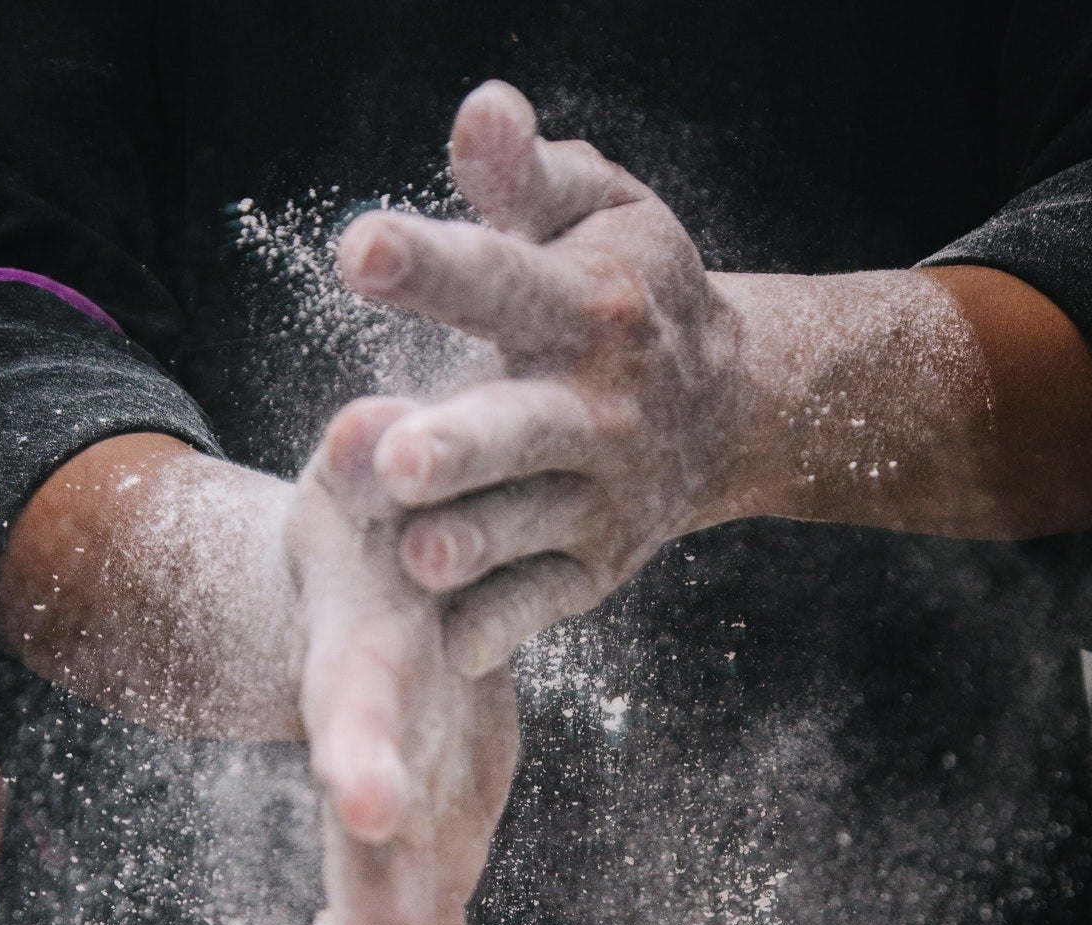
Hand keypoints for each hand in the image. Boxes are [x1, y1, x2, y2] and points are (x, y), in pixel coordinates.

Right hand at [288, 399, 517, 924]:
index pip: (360, 719)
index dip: (363, 756)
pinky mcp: (424, 858)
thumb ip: (368, 463)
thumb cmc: (377, 534)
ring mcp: (394, 831)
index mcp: (365, 678)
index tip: (374, 808)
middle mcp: (370, 772)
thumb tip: (371, 421)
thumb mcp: (367, 490)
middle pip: (367, 877)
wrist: (364, 595)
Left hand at [333, 81, 743, 674]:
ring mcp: (601, 495)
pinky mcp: (596, 566)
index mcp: (587, 306)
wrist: (733, 405)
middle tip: (396, 458)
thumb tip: (480, 110)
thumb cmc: (630, 290)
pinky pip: (544, 601)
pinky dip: (502, 625)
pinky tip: (451, 647)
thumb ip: (526, 175)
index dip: (432, 265)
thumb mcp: (596, 212)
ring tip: (416, 556)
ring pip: (527, 525)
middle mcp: (601, 407)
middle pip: (522, 427)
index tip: (358, 251)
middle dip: (461, 443)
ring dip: (473, 542)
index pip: (501, 280)